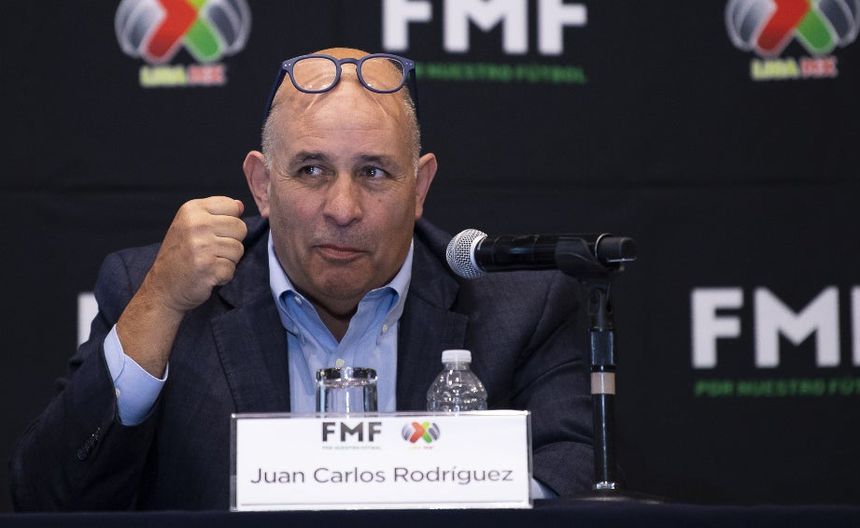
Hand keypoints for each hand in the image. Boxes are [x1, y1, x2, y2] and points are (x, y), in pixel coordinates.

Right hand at [144, 197, 246, 313]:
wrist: (162, 288)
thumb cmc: (180, 255)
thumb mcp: (191, 225)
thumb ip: (215, 214)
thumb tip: (240, 205)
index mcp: (192, 209)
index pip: (232, 206)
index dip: (229, 222)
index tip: (213, 232)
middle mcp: (196, 224)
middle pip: (240, 228)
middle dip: (231, 242)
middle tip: (210, 251)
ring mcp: (201, 245)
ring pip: (238, 249)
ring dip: (228, 260)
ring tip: (208, 262)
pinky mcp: (207, 267)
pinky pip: (232, 268)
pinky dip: (223, 275)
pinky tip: (207, 274)